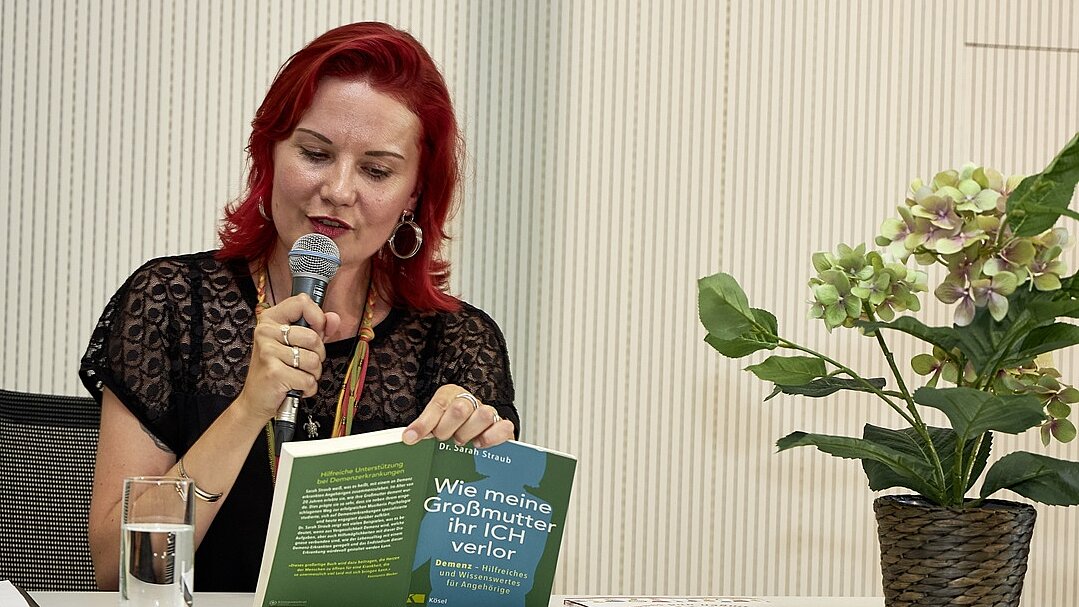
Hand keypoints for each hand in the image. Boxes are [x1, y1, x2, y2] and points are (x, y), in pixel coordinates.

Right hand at [234, 294, 340, 421]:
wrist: (256, 400)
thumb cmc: (278, 369)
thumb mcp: (297, 344)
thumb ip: (318, 329)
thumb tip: (334, 318)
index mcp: (271, 319)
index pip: (302, 302)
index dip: (317, 317)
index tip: (317, 330)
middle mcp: (266, 332)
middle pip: (313, 337)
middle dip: (318, 354)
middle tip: (304, 362)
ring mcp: (268, 351)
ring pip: (314, 360)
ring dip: (313, 373)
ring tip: (298, 374)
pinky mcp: (274, 371)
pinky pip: (308, 379)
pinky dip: (308, 388)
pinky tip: (295, 386)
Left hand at [402, 384, 512, 448]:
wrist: (472, 431)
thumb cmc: (450, 428)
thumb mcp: (433, 425)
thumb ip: (423, 430)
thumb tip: (408, 439)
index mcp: (450, 395)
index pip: (438, 405)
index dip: (424, 423)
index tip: (411, 438)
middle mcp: (470, 402)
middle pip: (461, 408)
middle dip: (447, 428)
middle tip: (442, 439)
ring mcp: (488, 413)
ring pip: (484, 415)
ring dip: (468, 433)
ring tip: (459, 443)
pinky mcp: (502, 427)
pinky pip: (504, 427)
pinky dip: (492, 437)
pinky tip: (479, 445)